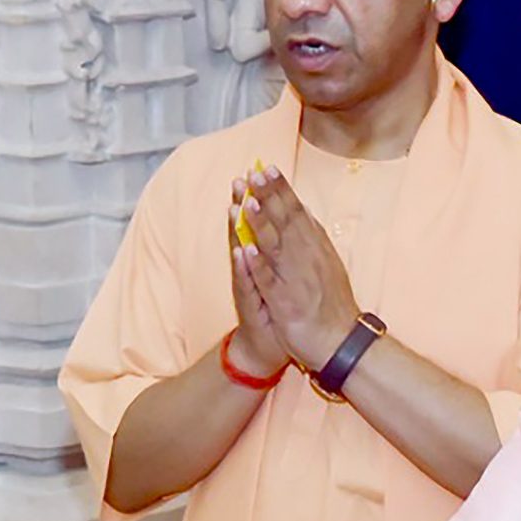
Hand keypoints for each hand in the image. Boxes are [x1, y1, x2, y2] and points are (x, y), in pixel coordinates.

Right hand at [224, 177, 290, 377]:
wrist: (267, 349)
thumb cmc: (277, 310)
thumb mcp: (282, 277)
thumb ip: (280, 249)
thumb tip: (285, 223)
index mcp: (264, 259)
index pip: (261, 224)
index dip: (259, 198)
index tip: (258, 171)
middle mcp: (252, 269)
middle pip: (246, 231)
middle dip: (244, 205)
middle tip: (240, 180)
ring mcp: (249, 286)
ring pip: (241, 253)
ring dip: (237, 230)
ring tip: (236, 206)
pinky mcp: (249, 305)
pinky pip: (246, 284)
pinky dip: (243, 268)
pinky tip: (239, 252)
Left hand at [239, 166, 361, 371]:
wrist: (342, 342)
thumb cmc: (332, 305)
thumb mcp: (327, 264)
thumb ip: (313, 238)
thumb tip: (303, 211)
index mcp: (316, 249)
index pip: (297, 212)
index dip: (281, 190)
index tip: (267, 168)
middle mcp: (308, 259)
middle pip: (286, 222)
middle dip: (268, 197)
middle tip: (253, 173)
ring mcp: (296, 280)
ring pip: (277, 246)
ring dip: (261, 222)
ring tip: (247, 201)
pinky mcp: (286, 302)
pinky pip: (270, 281)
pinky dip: (258, 265)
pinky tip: (246, 249)